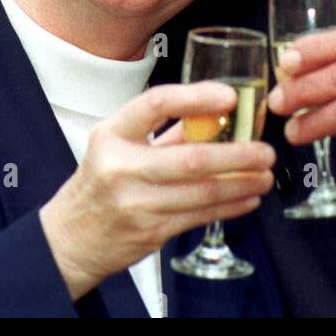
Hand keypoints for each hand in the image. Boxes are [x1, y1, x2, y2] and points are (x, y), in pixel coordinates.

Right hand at [39, 82, 275, 299]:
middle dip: (239, 155)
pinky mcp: (150, 232)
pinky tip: (247, 198)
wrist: (70, 238)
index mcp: (112, 134)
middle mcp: (121, 167)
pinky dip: (230, 206)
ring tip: (265, 176)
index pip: (156, 104)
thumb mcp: (119, 145)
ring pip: (202, 192)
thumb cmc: (100, 184)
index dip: (197, 97)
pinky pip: (200, 216)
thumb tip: (217, 114)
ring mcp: (135, 203)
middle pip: (192, 158)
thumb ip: (166, 130)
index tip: (231, 96)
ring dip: (242, 184)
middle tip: (265, 151)